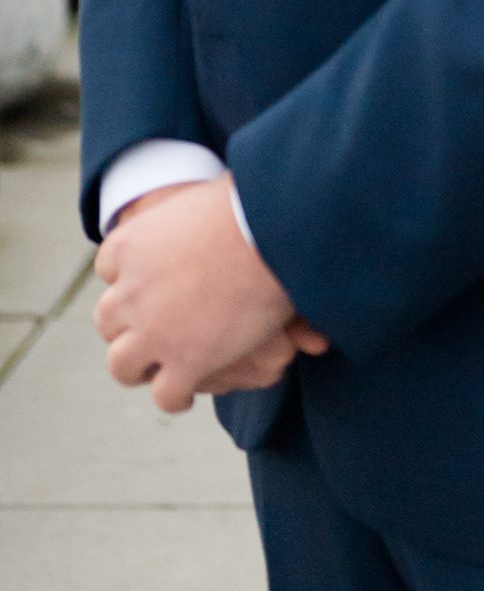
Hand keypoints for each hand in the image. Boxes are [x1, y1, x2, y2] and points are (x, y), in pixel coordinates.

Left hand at [93, 177, 326, 412]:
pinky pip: (165, 394)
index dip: (128, 277)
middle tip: (151, 330)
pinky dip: (174, 397)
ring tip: (157, 370)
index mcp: (128, 245)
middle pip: (108, 320)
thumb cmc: (250, 203)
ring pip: (122, 365)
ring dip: (138, 367)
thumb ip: (196, 210)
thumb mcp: (205, 197)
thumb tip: (220, 193)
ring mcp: (152, 333)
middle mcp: (129, 293)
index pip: (109, 267)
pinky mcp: (183, 364)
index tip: (150, 281)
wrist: (269, 231)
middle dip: (126, 326)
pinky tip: (188, 393)